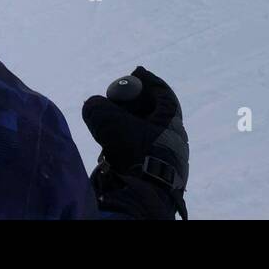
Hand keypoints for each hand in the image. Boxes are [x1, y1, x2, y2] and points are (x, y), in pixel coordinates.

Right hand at [82, 67, 188, 219]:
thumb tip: (92, 105)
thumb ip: (96, 106)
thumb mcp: (108, 121)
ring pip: (147, 134)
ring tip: (110, 130)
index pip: (163, 92)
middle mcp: (175, 138)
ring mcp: (169, 158)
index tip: (134, 73)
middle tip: (116, 100)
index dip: (147, 80)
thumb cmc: (132, 152)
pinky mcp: (159, 175)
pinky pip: (143, 153)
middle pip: (154, 113)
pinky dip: (129, 147)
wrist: (143, 194)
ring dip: (129, 128)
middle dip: (134, 105)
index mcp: (173, 120)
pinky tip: (114, 152)